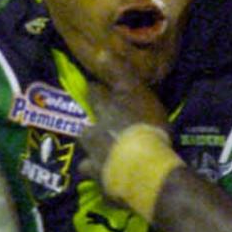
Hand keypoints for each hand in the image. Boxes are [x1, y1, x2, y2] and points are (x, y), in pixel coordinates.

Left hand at [80, 51, 169, 179]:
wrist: (143, 167)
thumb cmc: (145, 125)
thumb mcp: (136, 92)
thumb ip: (120, 73)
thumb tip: (99, 51)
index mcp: (106, 111)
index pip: (95, 94)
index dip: (96, 91)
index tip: (97, 89)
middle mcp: (95, 132)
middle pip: (85, 128)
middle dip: (89, 127)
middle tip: (95, 128)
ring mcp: (95, 158)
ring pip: (87, 154)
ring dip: (91, 153)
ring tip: (97, 156)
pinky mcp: (100, 180)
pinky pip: (95, 177)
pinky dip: (98, 176)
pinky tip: (103, 178)